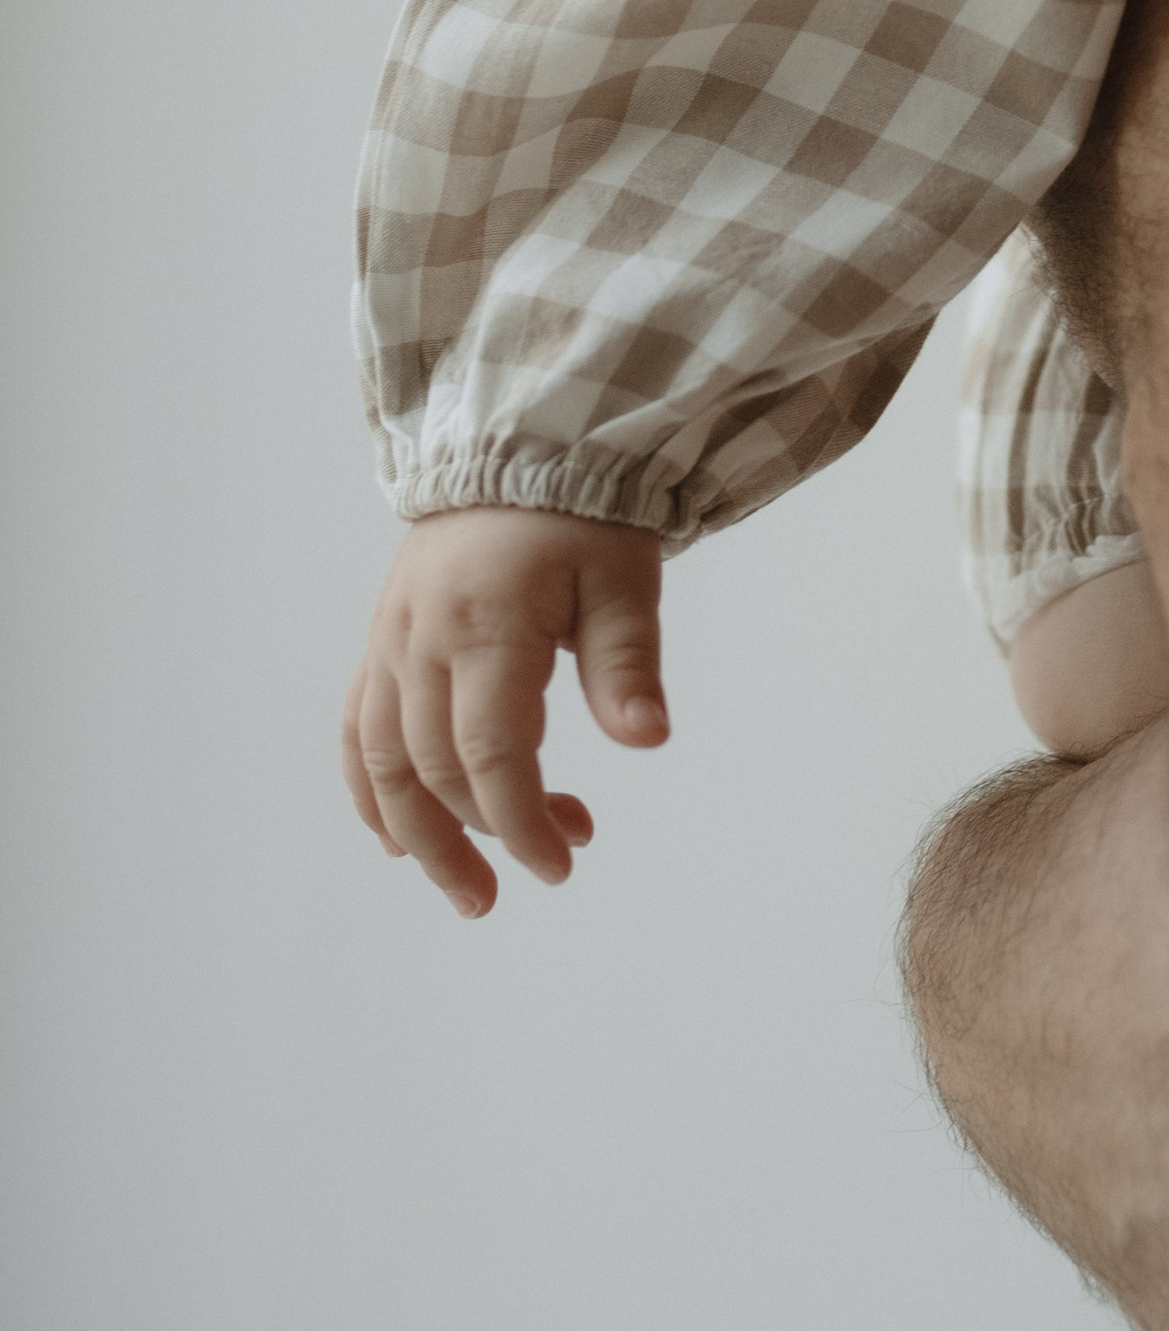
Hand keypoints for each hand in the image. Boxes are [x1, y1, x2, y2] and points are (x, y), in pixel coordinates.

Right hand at [342, 507, 665, 916]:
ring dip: (420, 835)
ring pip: (381, 763)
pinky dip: (371, 791)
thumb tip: (648, 739)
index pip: (491, 754)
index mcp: (486, 626)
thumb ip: (627, 662)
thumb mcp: (622, 576)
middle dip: (490, 832)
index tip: (562, 862)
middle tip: (556, 861)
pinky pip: (357, 730)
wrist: (518, 443)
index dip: (522, 821)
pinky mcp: (382, 640)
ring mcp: (392, 641)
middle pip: (436, 769)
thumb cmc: (579, 511)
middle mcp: (422, 640)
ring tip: (468, 888)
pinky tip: (401, 838)